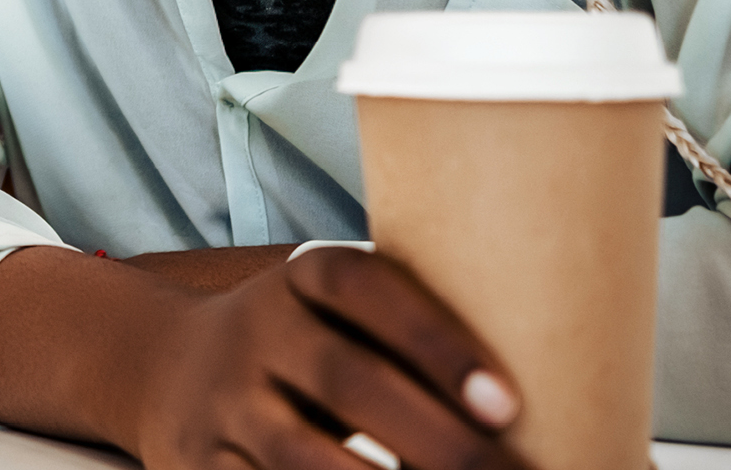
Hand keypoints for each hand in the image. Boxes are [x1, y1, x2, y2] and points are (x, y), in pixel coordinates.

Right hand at [0, 245, 526, 469]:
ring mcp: (225, 405)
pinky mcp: (204, 466)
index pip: (366, 289)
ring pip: (304, 460)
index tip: (508, 402)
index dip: (434, 339)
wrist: (159, 366)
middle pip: (347, 383)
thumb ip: (412, 333)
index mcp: (303, 280)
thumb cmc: (300, 345)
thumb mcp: (335, 312)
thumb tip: (571, 389)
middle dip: (436, 441)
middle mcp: (256, 332)